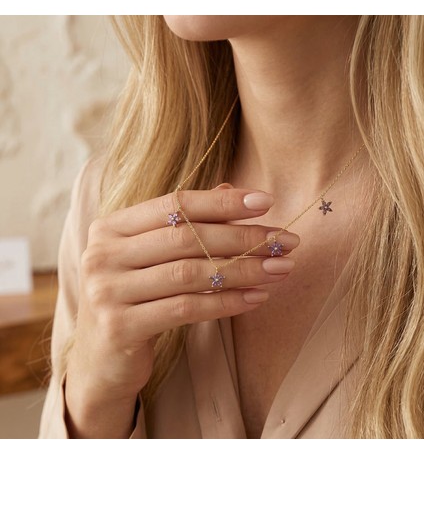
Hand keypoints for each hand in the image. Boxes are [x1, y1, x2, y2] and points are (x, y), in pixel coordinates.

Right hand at [65, 185, 298, 431]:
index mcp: (110, 227)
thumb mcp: (153, 258)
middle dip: (243, 237)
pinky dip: (226, 302)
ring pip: (189, 273)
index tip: (266, 202)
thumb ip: (185, 224)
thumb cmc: (135, 300)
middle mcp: (102, 254)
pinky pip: (186, 309)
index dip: (222, 202)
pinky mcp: (119, 326)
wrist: (101, 361)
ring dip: (243, 270)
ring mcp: (107, 291)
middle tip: (286, 241)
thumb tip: (233, 190)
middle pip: (185, 237)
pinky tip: (257, 298)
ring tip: (280, 268)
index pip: (174, 203)